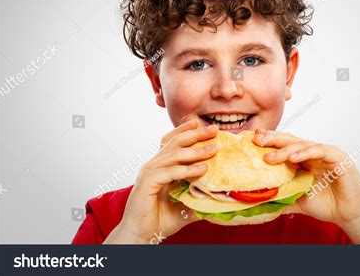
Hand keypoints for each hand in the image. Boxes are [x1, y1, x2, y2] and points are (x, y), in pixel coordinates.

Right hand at [104, 119, 218, 243]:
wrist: (141, 235)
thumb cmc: (159, 219)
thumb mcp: (184, 204)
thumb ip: (197, 196)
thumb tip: (218, 195)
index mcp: (159, 166)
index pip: (171, 141)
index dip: (185, 130)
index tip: (201, 123)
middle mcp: (153, 165)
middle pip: (175, 143)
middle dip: (195, 134)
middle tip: (214, 130)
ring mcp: (149, 172)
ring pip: (174, 155)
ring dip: (196, 152)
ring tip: (214, 149)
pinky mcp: (147, 182)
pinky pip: (170, 172)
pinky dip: (187, 170)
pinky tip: (202, 169)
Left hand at [253, 129, 359, 227]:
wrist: (349, 215)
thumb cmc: (327, 204)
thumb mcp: (298, 199)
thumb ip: (282, 196)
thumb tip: (259, 199)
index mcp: (304, 159)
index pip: (284, 146)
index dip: (269, 141)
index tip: (253, 138)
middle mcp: (314, 153)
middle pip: (290, 141)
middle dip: (273, 139)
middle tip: (257, 140)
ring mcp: (326, 153)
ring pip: (303, 145)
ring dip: (285, 150)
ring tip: (270, 157)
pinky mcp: (339, 158)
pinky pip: (320, 151)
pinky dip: (306, 153)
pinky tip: (293, 158)